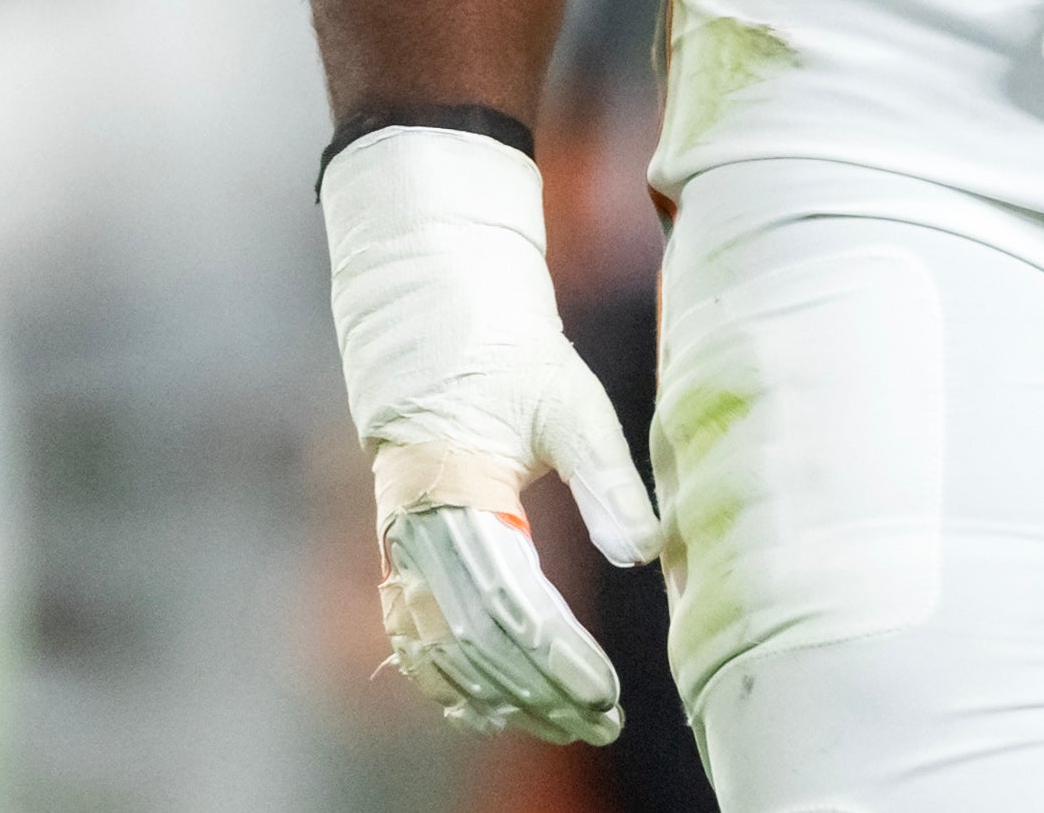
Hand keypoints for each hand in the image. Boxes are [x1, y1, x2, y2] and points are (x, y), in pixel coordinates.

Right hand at [322, 125, 660, 739]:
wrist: (437, 323)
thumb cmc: (513, 359)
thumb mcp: (571, 405)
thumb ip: (606, 481)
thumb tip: (646, 553)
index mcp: (455, 486)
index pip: (509, 600)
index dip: (557, 655)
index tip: (605, 687)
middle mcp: (415, 526)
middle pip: (474, 639)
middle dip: (537, 689)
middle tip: (600, 717)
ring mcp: (397, 544)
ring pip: (439, 648)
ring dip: (500, 694)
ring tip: (563, 721)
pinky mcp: (397, 553)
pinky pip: (414, 635)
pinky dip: (450, 680)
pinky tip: (493, 710)